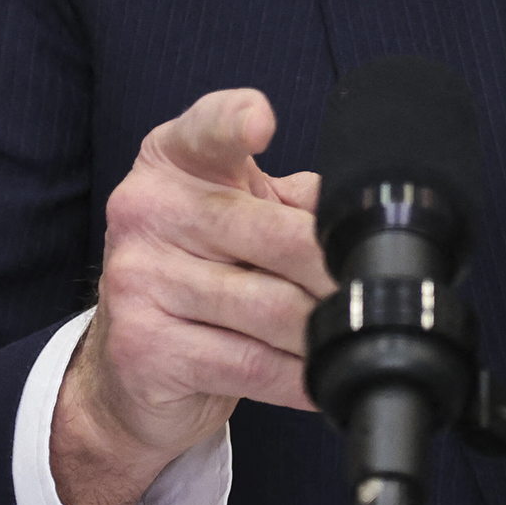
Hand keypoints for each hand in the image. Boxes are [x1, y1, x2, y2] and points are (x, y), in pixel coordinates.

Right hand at [49, 88, 335, 504]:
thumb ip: (291, 203)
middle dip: (334, 271)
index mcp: (171, 162)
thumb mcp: (238, 220)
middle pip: (271, 234)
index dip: (235, 122)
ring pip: (270, 308)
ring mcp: (138, 279)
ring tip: (356, 338)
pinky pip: (250, 364)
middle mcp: (145, 211)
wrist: (130, 372)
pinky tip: (323, 381)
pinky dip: (300, 377)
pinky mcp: (144, 348)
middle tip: (375, 292)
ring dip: (326, 331)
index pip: (206, 129)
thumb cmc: (198, 278)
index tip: (261, 124)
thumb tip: (355, 213)